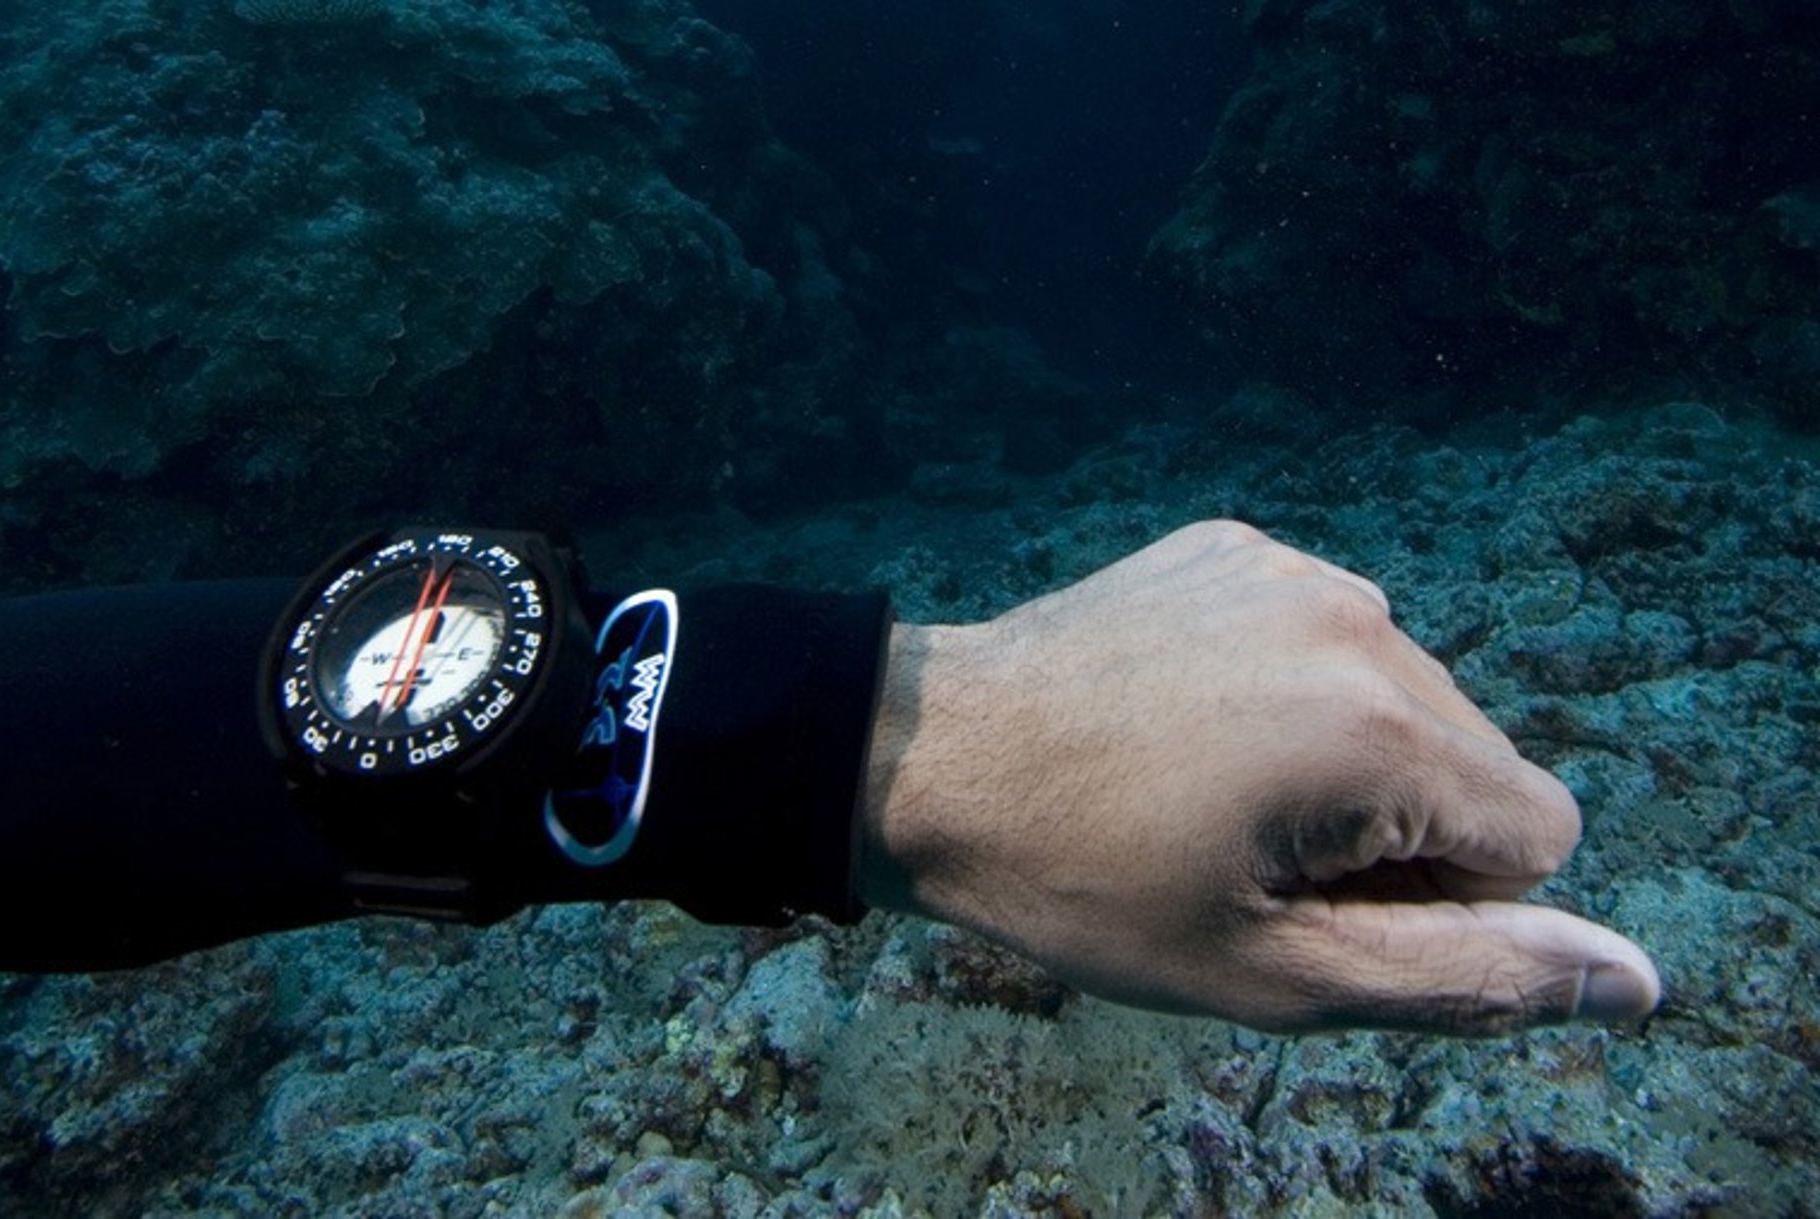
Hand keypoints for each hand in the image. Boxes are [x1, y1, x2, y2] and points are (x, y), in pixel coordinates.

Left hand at [858, 520, 1660, 1034]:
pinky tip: (1184, 721)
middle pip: (1476, 761)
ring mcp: (1291, 567)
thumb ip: (1468, 976)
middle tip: (1245, 852)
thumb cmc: (1082, 882)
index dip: (1443, 896)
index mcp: (1380, 727)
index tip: (1313, 896)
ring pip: (1406, 697)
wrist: (921, 759)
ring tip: (1206, 787)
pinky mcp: (1236, 545)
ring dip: (1343, 759)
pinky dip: (1287, 690)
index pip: (1541, 836)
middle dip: (1396, 827)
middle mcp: (1359, 618)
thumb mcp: (1272, 973)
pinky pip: (1327, 637)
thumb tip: (1631, 978)